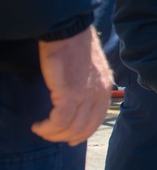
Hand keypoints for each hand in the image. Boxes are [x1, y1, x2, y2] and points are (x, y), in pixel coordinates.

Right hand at [33, 26, 113, 145]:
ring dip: (53, 133)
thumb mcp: (89, 68)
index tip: (71, 138)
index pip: (98, 119)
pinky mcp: (70, 93)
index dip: (83, 132)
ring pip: (71, 127)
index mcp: (105, 88)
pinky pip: (59, 120)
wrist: (69, 30)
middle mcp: (99, 94)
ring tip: (41, 130)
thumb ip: (87, 84)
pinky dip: (48, 127)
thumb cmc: (74, 45)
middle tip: (49, 135)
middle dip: (66, 136)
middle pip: (84, 127)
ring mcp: (86, 94)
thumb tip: (76, 98)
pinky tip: (39, 125)